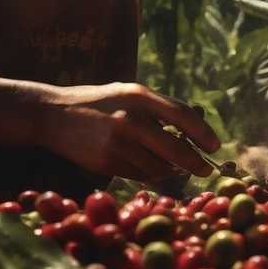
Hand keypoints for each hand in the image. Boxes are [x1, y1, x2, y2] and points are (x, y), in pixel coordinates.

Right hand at [30, 82, 220, 182]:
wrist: (53, 115)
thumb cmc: (98, 103)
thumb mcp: (127, 93)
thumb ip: (157, 109)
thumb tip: (191, 135)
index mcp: (139, 96)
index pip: (183, 116)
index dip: (203, 134)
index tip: (214, 146)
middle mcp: (130, 119)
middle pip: (176, 149)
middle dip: (195, 163)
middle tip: (205, 170)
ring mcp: (117, 143)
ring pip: (158, 166)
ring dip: (167, 168)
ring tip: (164, 161)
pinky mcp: (105, 162)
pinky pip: (139, 174)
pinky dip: (147, 173)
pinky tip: (141, 163)